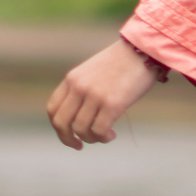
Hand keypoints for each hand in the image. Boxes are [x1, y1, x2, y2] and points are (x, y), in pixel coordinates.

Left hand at [47, 38, 166, 149]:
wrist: (142, 50)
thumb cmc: (121, 63)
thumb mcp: (93, 72)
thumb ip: (82, 90)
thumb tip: (79, 118)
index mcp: (72, 79)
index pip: (52, 109)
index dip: (58, 127)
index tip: (68, 134)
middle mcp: (79, 87)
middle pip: (61, 123)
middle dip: (67, 139)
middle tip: (79, 145)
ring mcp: (94, 95)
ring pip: (81, 130)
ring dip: (92, 139)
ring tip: (105, 136)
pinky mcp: (112, 103)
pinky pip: (99, 130)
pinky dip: (103, 138)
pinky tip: (112, 134)